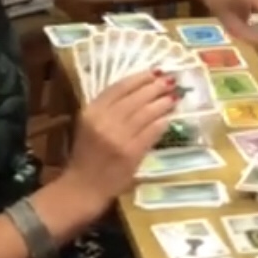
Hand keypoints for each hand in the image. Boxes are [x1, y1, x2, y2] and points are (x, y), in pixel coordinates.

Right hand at [63, 71, 180, 204]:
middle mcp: (104, 121)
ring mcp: (118, 137)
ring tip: (174, 97)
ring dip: (163, 103)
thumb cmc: (86, 154)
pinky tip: (169, 118)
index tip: (154, 71)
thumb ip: (107, 107)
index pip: (119, 87)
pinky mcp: (131, 152)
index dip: (140, 77)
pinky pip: (151, 132)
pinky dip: (162, 122)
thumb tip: (139, 89)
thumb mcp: (89, 124)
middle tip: (171, 81)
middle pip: (136, 97)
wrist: (84, 185)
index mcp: (91, 111)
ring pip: (146, 113)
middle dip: (156, 87)